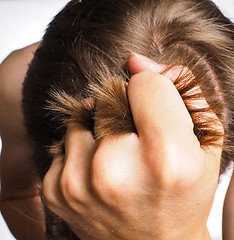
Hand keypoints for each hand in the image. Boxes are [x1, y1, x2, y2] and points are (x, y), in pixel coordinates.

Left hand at [42, 53, 221, 239]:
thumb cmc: (185, 192)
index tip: (154, 114)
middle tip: (137, 139)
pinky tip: (99, 170)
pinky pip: (64, 142)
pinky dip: (82, 148)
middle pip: (108, 97)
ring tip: (119, 156)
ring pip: (82, 116)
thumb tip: (135, 60)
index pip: (145, 84)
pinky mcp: (57, 190)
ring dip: (100, 127)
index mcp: (165, 158)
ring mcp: (79, 183)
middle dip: (124, 109)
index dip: (153, 94)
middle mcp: (116, 171)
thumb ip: (179, 89)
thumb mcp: (203, 141)